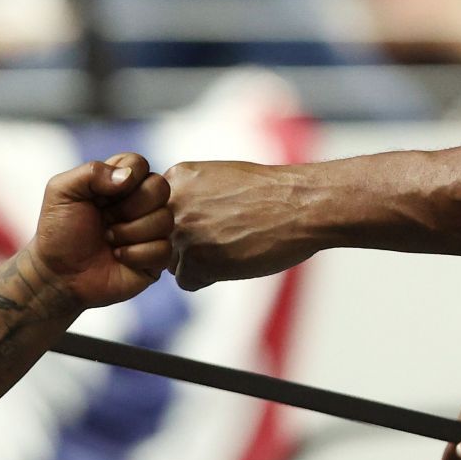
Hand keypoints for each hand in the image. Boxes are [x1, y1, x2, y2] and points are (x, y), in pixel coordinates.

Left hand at [26, 154, 174, 309]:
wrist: (58, 274)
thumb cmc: (59, 231)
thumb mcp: (62, 191)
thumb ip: (92, 171)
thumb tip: (128, 177)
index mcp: (120, 181)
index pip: (140, 163)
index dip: (125, 178)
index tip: (101, 196)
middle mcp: (140, 202)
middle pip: (160, 187)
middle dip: (129, 207)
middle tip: (106, 219)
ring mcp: (151, 230)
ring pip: (164, 219)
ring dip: (129, 232)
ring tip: (109, 240)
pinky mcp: (156, 258)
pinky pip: (164, 249)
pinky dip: (135, 254)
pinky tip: (118, 257)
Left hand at [156, 161, 317, 291]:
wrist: (302, 204)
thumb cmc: (271, 192)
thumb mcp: (221, 178)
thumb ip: (192, 195)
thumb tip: (177, 221)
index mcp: (177, 178)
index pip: (158, 213)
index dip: (185, 222)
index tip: (212, 220)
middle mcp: (172, 203)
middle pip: (162, 237)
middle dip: (187, 243)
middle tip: (224, 236)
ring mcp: (181, 232)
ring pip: (172, 261)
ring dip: (198, 261)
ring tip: (233, 247)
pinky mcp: (195, 260)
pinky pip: (186, 281)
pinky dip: (208, 278)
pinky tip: (233, 261)